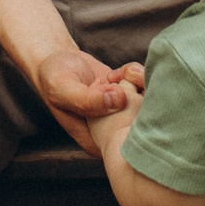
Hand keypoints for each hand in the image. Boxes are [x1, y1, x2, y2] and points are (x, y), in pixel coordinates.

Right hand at [32, 48, 147, 158]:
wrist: (57, 59)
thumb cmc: (54, 77)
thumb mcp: (63, 88)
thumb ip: (87, 99)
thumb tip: (119, 100)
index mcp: (97, 142)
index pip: (128, 146)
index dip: (133, 122)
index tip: (120, 97)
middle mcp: (113, 132)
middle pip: (145, 126)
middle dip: (139, 98)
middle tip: (118, 82)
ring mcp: (123, 115)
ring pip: (149, 104)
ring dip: (137, 82)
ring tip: (114, 76)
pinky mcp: (128, 96)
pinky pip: (145, 87)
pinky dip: (135, 74)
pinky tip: (117, 73)